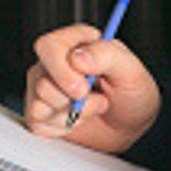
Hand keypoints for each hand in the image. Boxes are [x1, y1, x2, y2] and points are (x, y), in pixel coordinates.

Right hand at [23, 23, 159, 152]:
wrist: (128, 126)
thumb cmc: (132, 95)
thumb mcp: (132, 72)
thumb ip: (107, 56)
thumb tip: (77, 58)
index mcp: (77, 43)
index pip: (49, 46)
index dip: (62, 68)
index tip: (84, 86)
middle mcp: (56, 63)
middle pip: (40, 78)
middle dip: (67, 97)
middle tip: (90, 100)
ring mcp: (45, 87)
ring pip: (39, 104)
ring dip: (72, 114)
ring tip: (93, 108)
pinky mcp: (40, 112)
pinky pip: (39, 123)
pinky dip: (63, 127)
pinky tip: (78, 120)